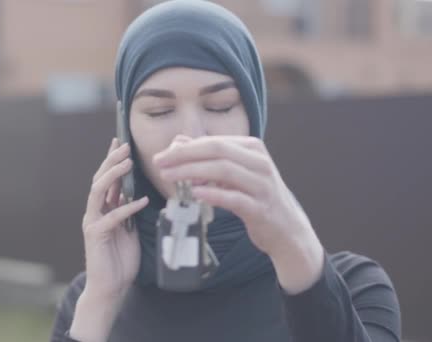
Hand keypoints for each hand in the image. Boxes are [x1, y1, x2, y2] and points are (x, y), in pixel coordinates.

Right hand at [70, 138, 148, 341]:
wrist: (111, 287)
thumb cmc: (120, 260)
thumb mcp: (129, 230)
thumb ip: (128, 211)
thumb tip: (135, 192)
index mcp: (102, 209)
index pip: (105, 179)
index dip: (111, 160)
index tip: (120, 142)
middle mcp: (94, 212)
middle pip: (99, 179)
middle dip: (111, 160)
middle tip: (125, 146)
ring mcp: (92, 223)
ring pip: (98, 191)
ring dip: (113, 175)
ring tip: (128, 163)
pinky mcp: (96, 236)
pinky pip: (112, 217)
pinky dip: (128, 207)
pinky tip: (142, 201)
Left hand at [153, 135, 323, 292]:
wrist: (286, 229)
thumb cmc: (255, 198)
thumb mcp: (233, 174)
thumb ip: (208, 158)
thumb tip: (179, 142)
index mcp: (253, 149)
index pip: (214, 142)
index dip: (185, 147)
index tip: (161, 156)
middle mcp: (260, 163)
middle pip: (218, 151)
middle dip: (185, 155)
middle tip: (160, 164)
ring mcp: (262, 185)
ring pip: (224, 171)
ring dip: (193, 172)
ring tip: (169, 177)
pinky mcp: (261, 209)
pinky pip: (234, 198)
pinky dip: (213, 194)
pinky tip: (194, 194)